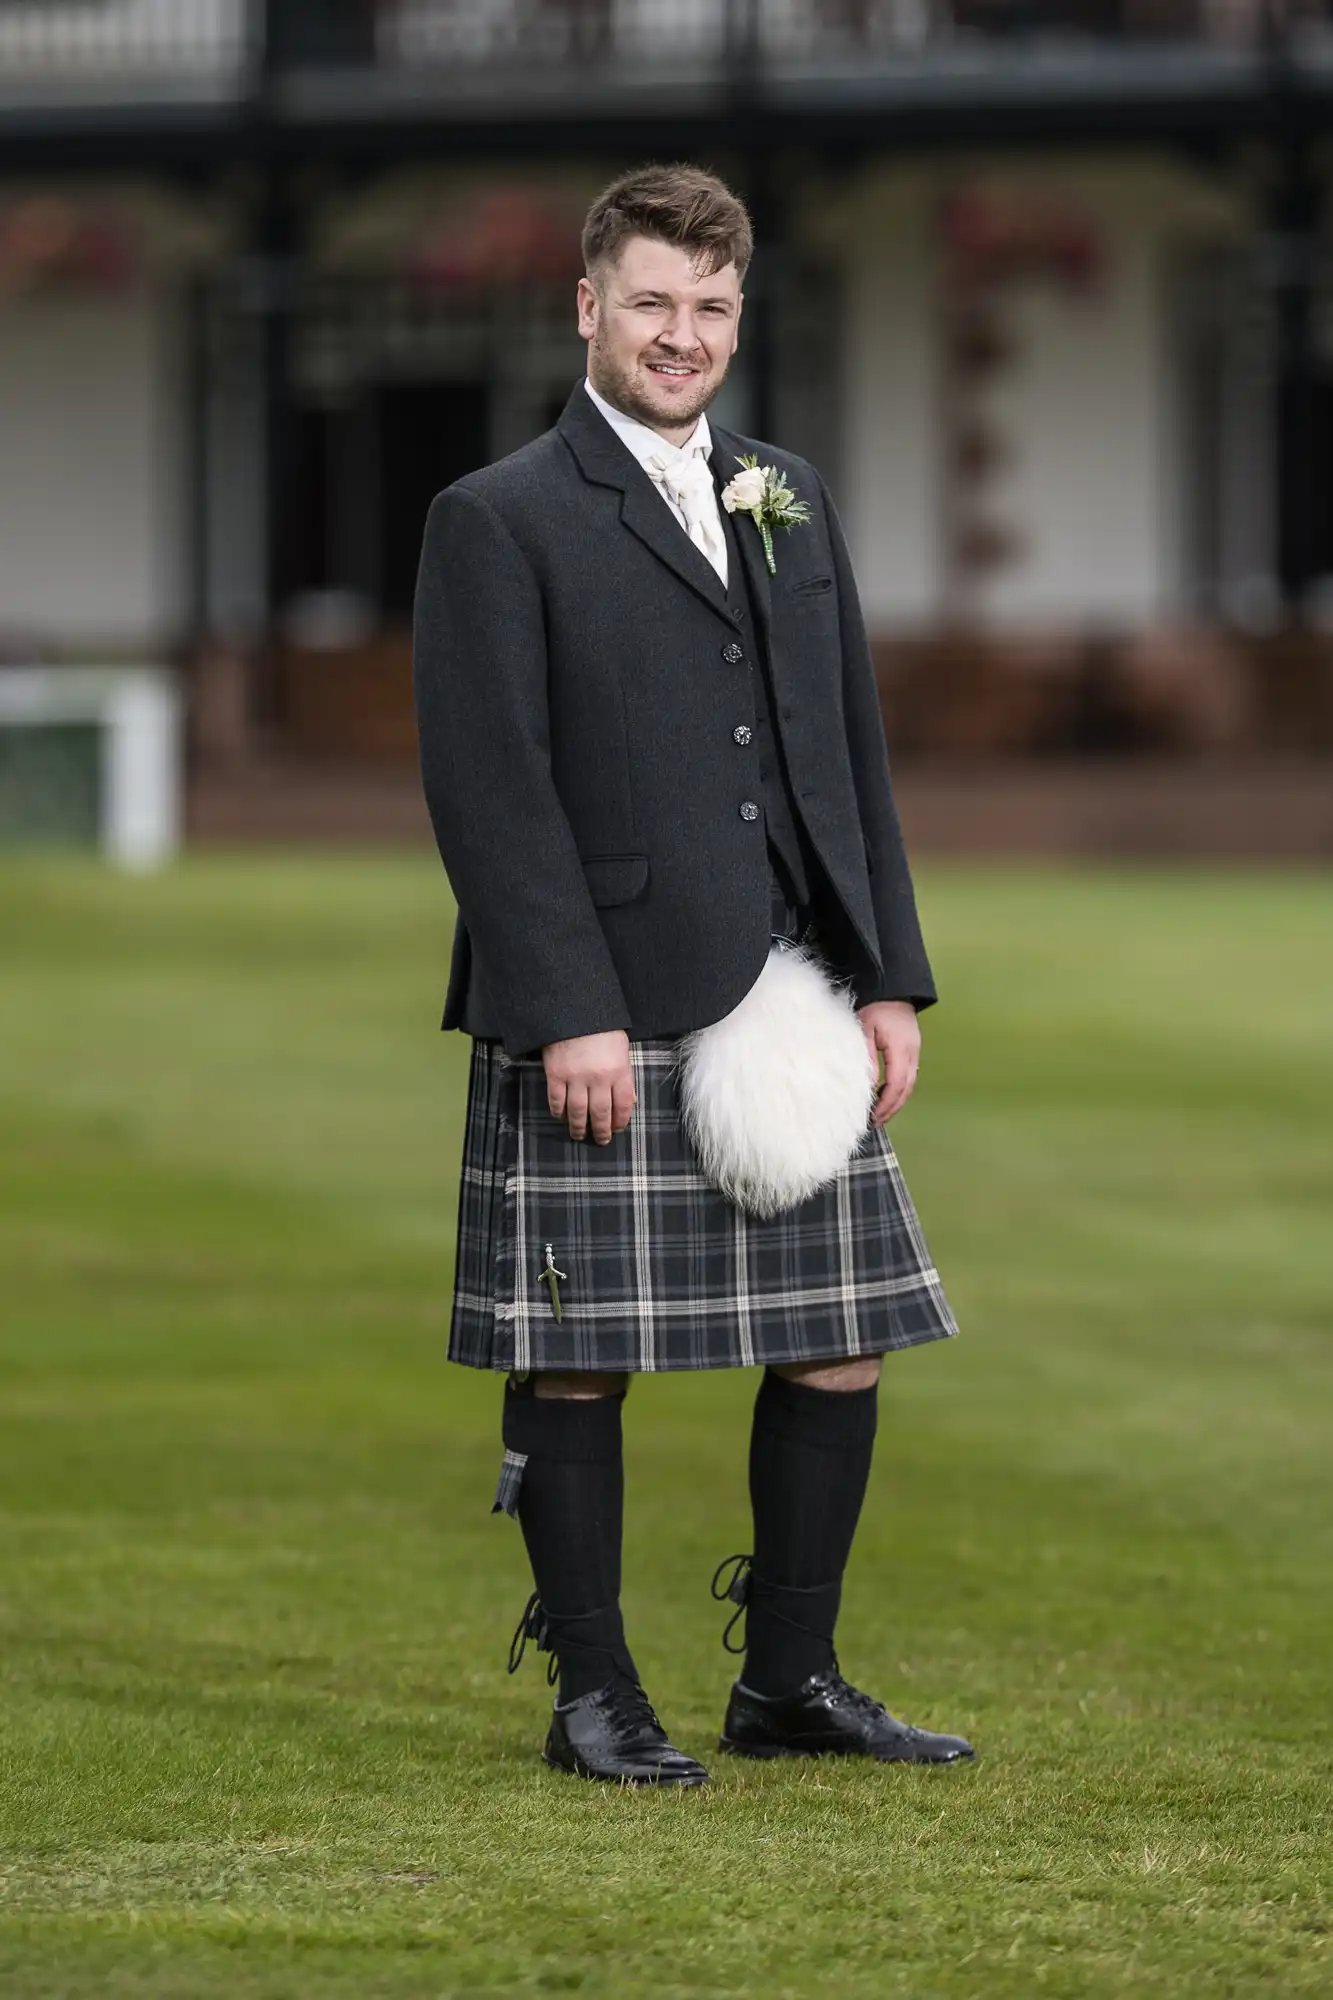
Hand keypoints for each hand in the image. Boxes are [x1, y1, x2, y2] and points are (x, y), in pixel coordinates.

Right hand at [543, 1030, 634, 1143]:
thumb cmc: (600, 1026)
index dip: (621, 1120)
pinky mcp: (556, 1074)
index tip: (617, 1128)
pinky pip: (556, 1100)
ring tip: (579, 1135)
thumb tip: (628, 1100)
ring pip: (578, 1111)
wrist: (574, 1009)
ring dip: (579, 1127)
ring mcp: (575, 1077)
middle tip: (601, 1140)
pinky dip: (558, 1111)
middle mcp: (598, 1078)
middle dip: (601, 1130)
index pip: (623, 1104)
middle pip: (601, 1113)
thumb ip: (624, 1074)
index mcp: (618, 1070)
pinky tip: (561, 1116)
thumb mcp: (621, 1048)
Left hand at [858, 1000, 920, 1126]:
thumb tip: (868, 1086)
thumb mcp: (864, 1029)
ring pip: (910, 1084)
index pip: (897, 1084)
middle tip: (876, 1122)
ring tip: (880, 1114)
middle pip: (906, 1088)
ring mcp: (915, 1051)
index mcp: (901, 1048)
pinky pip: (909, 1075)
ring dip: (897, 1100)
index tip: (873, 1116)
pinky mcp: (912, 1050)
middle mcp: (912, 1052)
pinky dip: (899, 1089)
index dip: (886, 1103)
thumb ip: (866, 1057)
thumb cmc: (875, 1006)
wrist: (892, 988)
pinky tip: (886, 1094)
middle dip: (892, 1108)